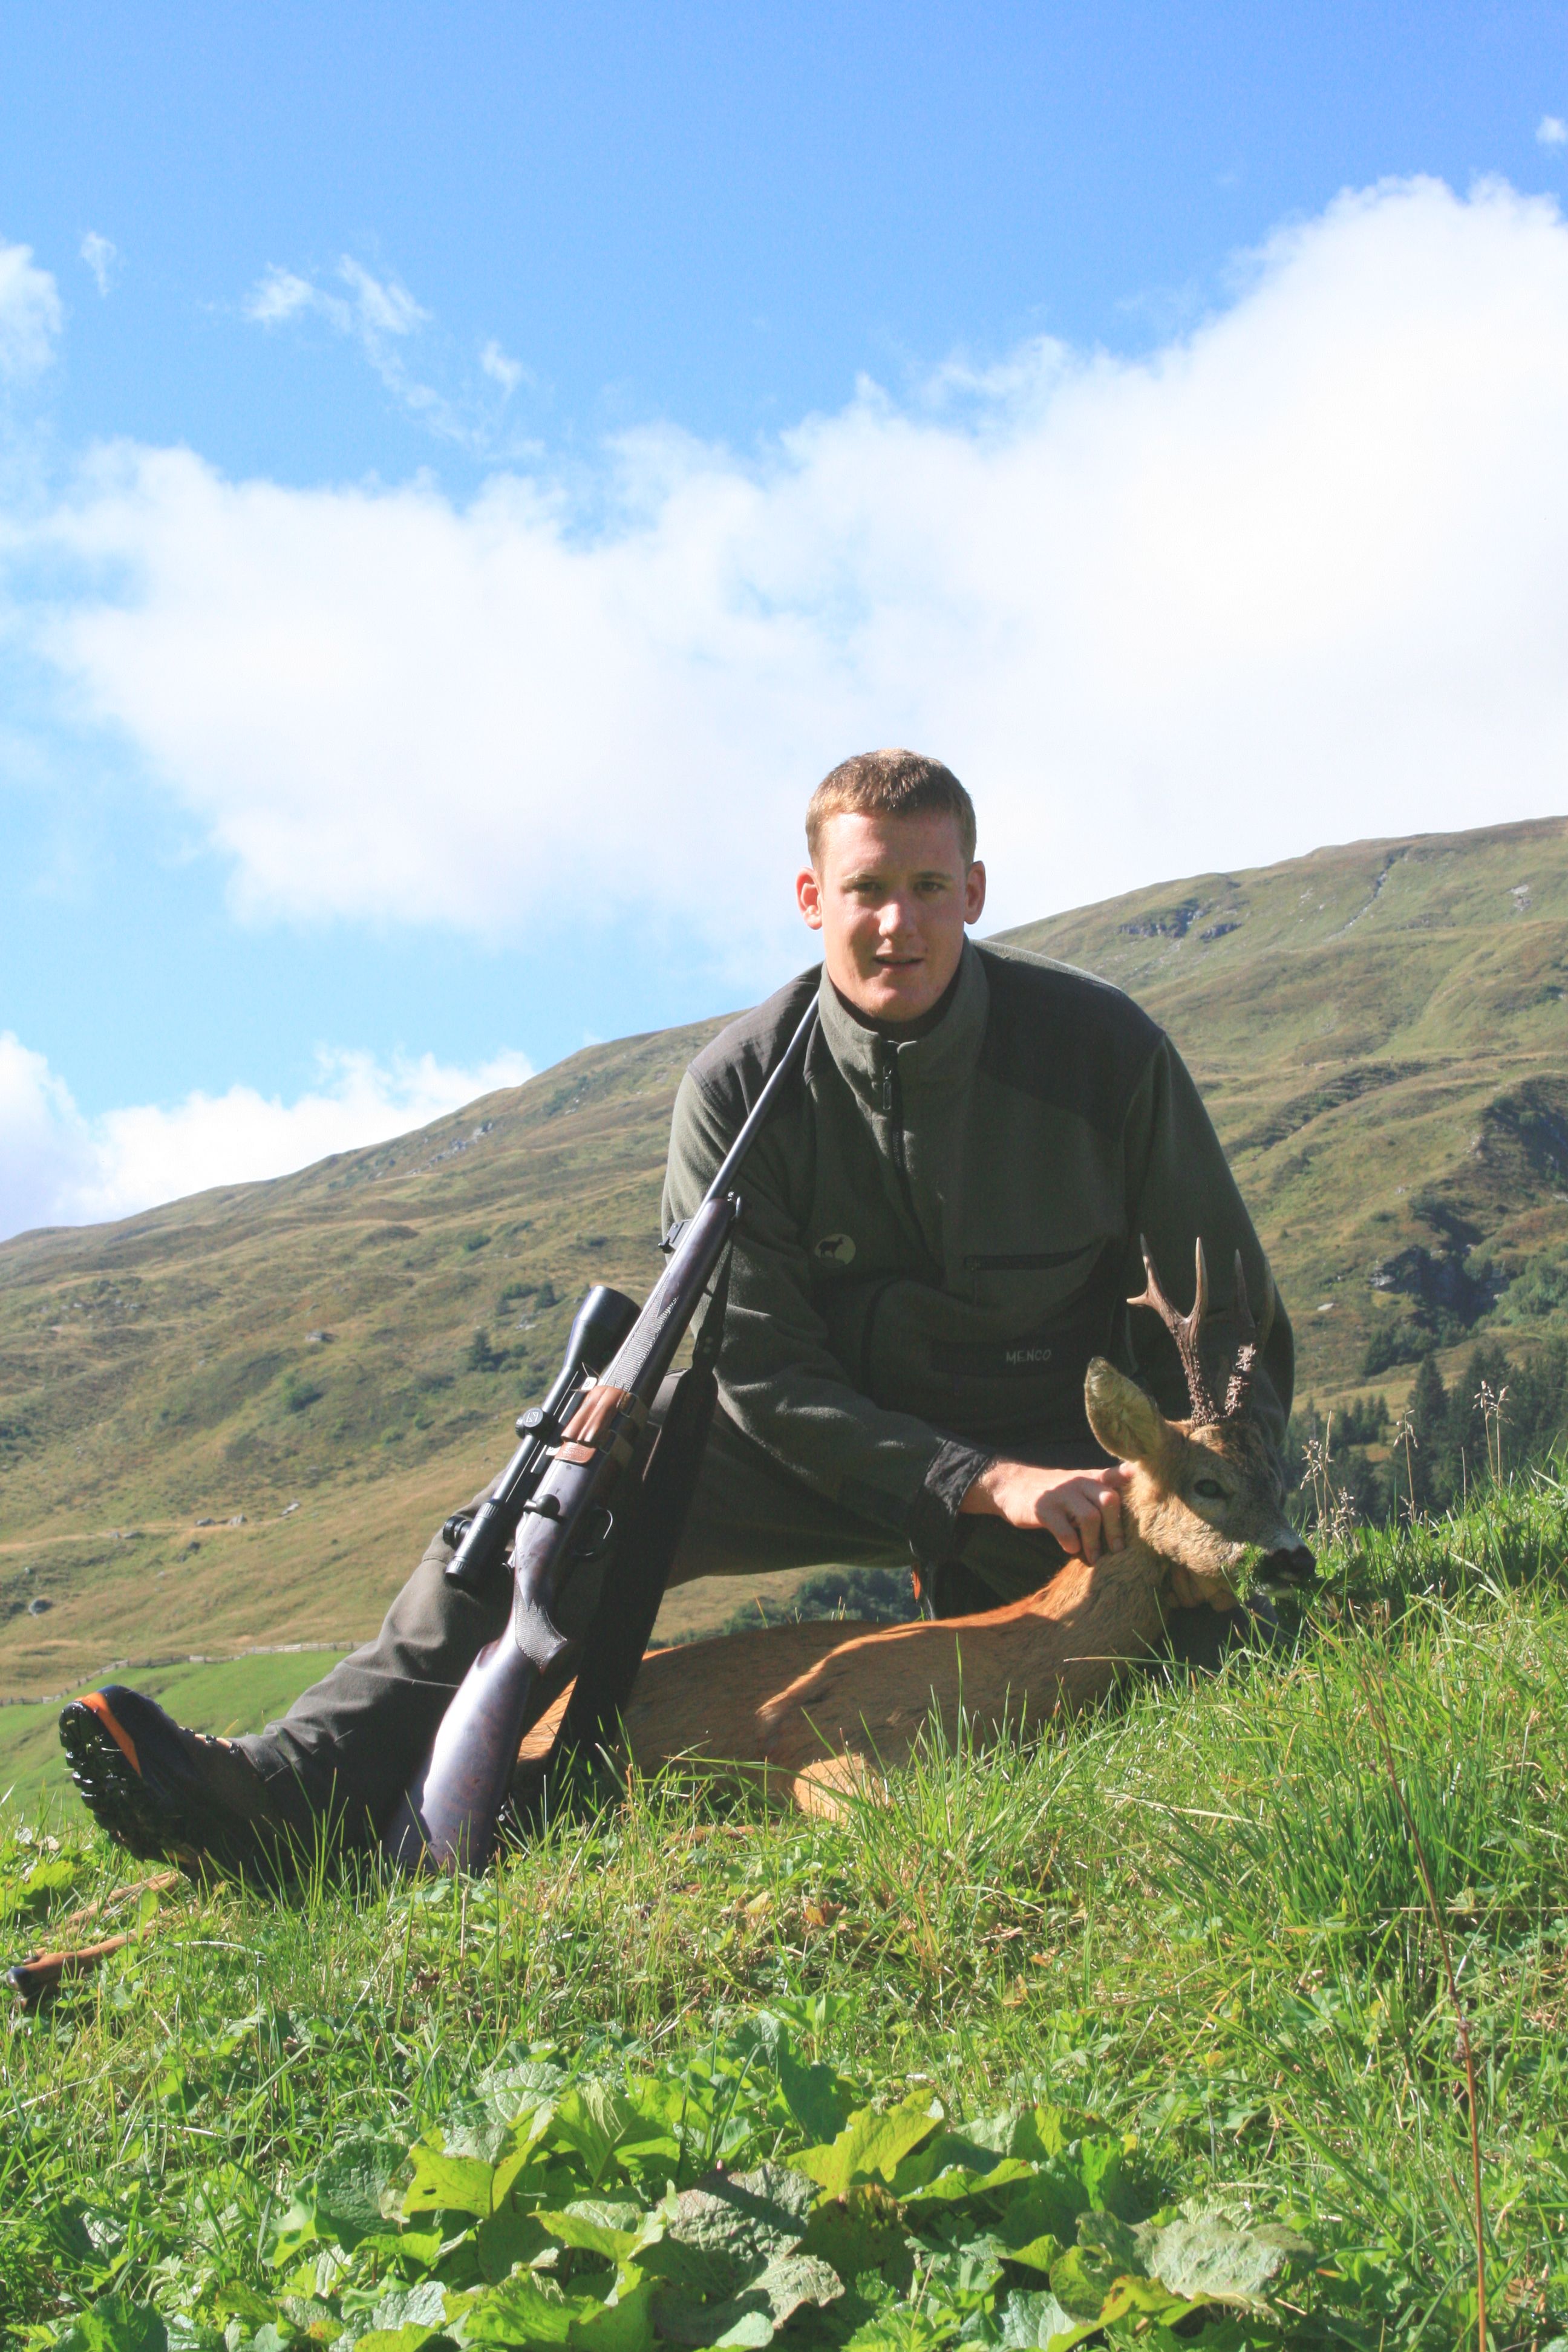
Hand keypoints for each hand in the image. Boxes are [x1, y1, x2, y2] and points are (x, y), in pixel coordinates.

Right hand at [959, 1459, 1131, 1563]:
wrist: (1010, 1485)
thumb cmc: (1053, 1493)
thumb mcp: (1077, 1486)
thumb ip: (1101, 1494)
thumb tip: (1128, 1524)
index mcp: (1090, 1478)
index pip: (1115, 1474)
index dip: (1131, 1476)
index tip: (1143, 1478)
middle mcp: (1078, 1482)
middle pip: (1109, 1500)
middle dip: (1116, 1529)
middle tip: (1118, 1550)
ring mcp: (1060, 1494)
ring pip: (1090, 1517)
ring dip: (1095, 1543)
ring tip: (1094, 1557)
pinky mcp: (1043, 1508)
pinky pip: (1064, 1530)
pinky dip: (1071, 1543)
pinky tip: (1070, 1548)